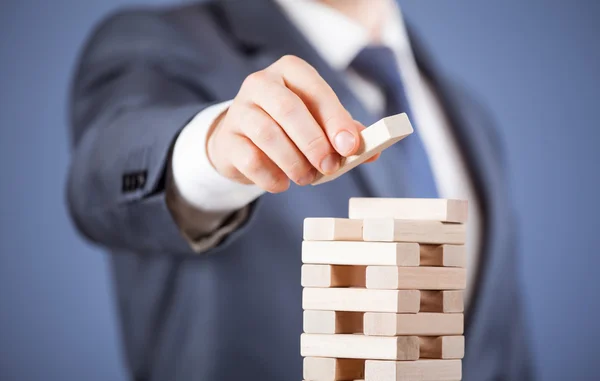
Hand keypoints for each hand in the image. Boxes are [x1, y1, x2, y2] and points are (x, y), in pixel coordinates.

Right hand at [206, 55, 379, 192]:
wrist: (243, 140)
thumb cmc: (289, 127)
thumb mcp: (319, 122)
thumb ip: (344, 133)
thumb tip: (373, 152)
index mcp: (290, 71)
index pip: (316, 91)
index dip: (335, 120)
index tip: (350, 147)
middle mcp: (261, 83)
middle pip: (288, 109)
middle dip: (314, 143)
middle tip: (329, 167)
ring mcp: (239, 110)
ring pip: (268, 135)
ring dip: (294, 163)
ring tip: (307, 178)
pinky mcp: (227, 139)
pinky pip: (251, 160)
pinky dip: (272, 177)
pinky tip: (282, 183)